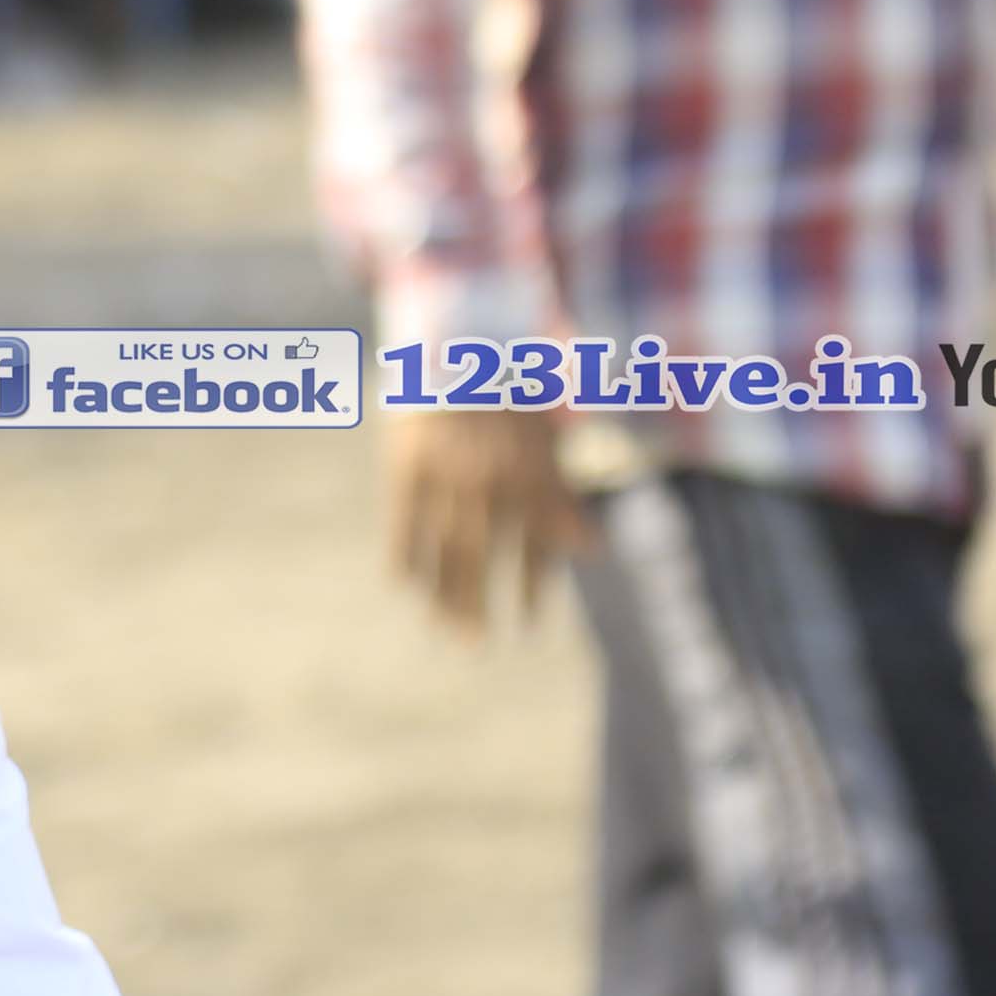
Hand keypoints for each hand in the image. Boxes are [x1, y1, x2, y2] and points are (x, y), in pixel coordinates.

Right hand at [380, 403, 576, 636]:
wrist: (459, 348)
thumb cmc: (512, 399)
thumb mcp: (548, 443)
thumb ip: (563, 499)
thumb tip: (591, 551)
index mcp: (528, 475)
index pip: (532, 545)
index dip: (533, 589)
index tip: (531, 626)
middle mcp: (487, 481)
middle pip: (481, 557)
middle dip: (479, 605)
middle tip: (477, 647)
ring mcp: (443, 475)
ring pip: (441, 546)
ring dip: (441, 593)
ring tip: (443, 629)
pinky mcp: (406, 467)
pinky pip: (405, 522)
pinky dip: (405, 554)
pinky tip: (405, 586)